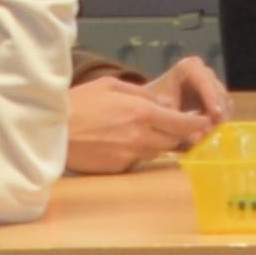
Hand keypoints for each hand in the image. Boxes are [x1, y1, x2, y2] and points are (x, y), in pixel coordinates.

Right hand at [60, 70, 200, 176]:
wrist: (51, 130)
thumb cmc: (78, 103)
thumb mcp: (110, 86)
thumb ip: (142, 94)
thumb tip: (166, 104)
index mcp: (141, 112)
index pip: (180, 122)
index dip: (195, 124)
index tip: (204, 123)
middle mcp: (139, 136)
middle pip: (172, 139)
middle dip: (178, 133)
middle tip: (180, 127)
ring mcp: (129, 155)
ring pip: (156, 150)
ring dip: (157, 142)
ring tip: (142, 130)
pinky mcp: (118, 168)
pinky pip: (137, 160)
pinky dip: (136, 151)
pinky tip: (121, 141)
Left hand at [137, 52, 230, 134]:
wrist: (151, 104)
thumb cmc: (153, 104)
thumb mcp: (161, 111)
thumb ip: (177, 122)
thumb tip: (198, 137)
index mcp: (188, 68)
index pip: (204, 81)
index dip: (211, 98)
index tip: (215, 116)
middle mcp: (203, 72)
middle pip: (218, 92)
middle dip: (216, 113)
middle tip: (211, 133)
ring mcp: (212, 83)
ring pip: (224, 103)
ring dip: (218, 120)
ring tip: (207, 136)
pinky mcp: (216, 96)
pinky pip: (224, 110)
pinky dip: (218, 122)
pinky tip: (207, 133)